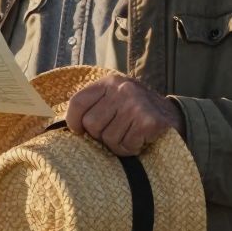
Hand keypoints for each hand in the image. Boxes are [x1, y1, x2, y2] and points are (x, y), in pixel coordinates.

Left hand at [65, 73, 184, 155]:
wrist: (176, 118)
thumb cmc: (136, 113)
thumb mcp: (114, 100)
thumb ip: (92, 106)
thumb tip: (55, 125)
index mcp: (109, 82)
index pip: (77, 103)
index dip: (74, 122)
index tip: (80, 132)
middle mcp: (122, 89)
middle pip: (91, 125)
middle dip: (102, 136)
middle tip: (118, 132)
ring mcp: (136, 103)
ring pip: (108, 138)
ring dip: (118, 144)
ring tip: (131, 135)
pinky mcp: (149, 120)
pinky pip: (126, 145)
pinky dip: (132, 148)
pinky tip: (141, 140)